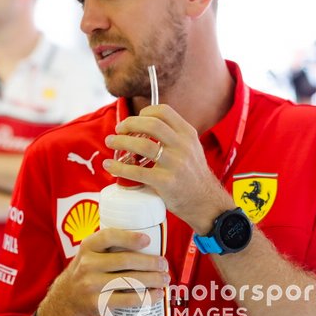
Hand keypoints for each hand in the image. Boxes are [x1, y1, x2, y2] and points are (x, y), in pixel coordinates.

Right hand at [39, 228, 168, 315]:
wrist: (68, 295)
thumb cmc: (88, 269)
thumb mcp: (90, 252)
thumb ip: (109, 245)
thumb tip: (147, 240)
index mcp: (87, 246)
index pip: (108, 237)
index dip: (130, 237)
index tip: (147, 240)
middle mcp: (87, 264)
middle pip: (125, 261)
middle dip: (150, 262)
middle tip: (164, 264)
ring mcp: (92, 285)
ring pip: (130, 281)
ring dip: (152, 280)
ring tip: (164, 279)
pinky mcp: (99, 303)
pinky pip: (128, 300)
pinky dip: (146, 297)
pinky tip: (156, 294)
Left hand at [103, 104, 234, 233]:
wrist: (206, 203)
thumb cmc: (192, 175)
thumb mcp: (190, 148)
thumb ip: (172, 136)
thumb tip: (141, 126)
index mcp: (188, 134)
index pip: (164, 111)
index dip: (144, 113)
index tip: (133, 120)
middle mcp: (183, 146)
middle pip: (151, 124)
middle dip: (129, 124)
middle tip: (118, 130)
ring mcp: (175, 164)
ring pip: (142, 145)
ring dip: (121, 142)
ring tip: (110, 142)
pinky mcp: (166, 182)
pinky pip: (137, 171)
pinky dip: (119, 167)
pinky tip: (110, 165)